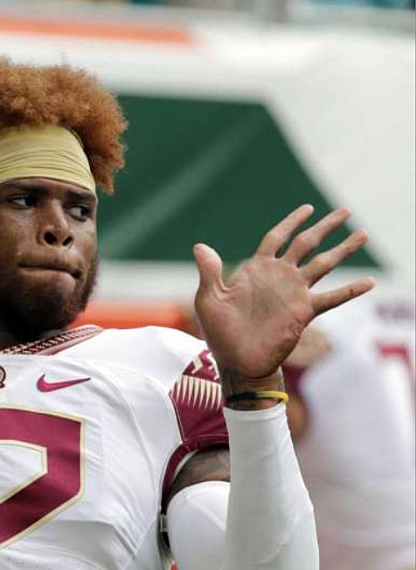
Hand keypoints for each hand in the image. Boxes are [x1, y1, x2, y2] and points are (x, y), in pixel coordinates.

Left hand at [192, 204, 372, 380]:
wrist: (237, 361)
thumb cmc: (220, 332)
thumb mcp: (209, 299)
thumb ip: (209, 272)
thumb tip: (199, 246)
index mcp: (256, 270)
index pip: (277, 238)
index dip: (291, 222)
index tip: (307, 208)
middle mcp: (279, 277)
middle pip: (306, 244)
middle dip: (325, 226)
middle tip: (346, 210)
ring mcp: (294, 293)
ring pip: (324, 264)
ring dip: (343, 249)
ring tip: (364, 234)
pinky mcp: (304, 312)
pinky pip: (331, 298)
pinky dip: (350, 290)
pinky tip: (369, 282)